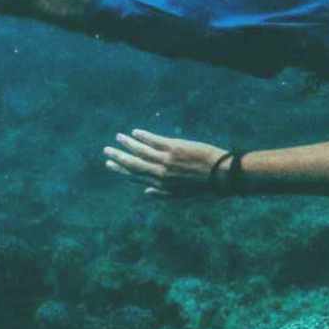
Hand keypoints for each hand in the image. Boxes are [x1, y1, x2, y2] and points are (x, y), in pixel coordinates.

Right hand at [104, 129, 227, 197]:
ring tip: (118, 137)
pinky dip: (143, 136)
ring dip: (127, 144)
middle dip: (118, 157)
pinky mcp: (174, 148)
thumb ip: (162, 194)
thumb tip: (145, 192)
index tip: (110, 165)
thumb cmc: (204, 187)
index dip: (121, 171)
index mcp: (161, 185)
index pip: (136, 177)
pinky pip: (154, 141)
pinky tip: (135, 132)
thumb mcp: (181, 196)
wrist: (222, 176)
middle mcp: (160, 173)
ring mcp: (166, 160)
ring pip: (141, 150)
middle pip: (134, 164)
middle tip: (106, 151)